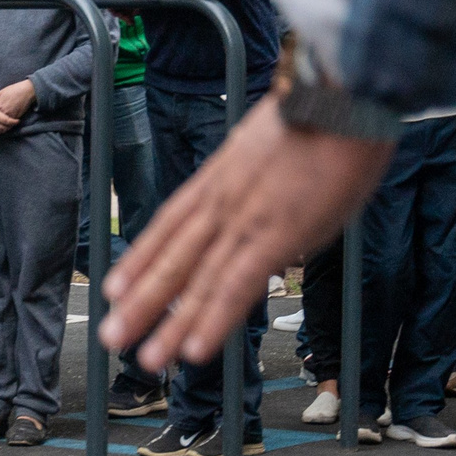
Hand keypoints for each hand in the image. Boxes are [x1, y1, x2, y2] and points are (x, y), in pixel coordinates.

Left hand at [0, 78, 35, 122]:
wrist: (28, 91)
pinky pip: (10, 125)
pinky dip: (7, 126)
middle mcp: (4, 112)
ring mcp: (11, 116)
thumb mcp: (1, 92)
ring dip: (0, 127)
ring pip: (3, 125)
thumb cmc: (14, 90)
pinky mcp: (17, 118)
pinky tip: (5, 125)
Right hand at [0, 95, 18, 136]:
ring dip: (5, 130)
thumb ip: (0, 104)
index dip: (13, 122)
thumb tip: (10, 102)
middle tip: (14, 123)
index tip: (17, 121)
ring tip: (8, 126)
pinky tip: (1, 128)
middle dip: (10, 126)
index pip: (6, 120)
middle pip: (4, 127)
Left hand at [101, 95, 393, 373]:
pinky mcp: (273, 236)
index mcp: (219, 177)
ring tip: (145, 360)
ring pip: (195, 280)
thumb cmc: (327, 115)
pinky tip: (194, 351)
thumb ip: (261, 180)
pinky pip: (234, 286)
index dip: (140, 258)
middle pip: (171, 258)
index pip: (168, 224)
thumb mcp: (276, 144)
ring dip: (169, 323)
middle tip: (112, 337)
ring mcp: (243, 220)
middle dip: (141, 301)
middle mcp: (220, 201)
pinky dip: (212, 320)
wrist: (344, 94)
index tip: (115, 287)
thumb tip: (267, 204)